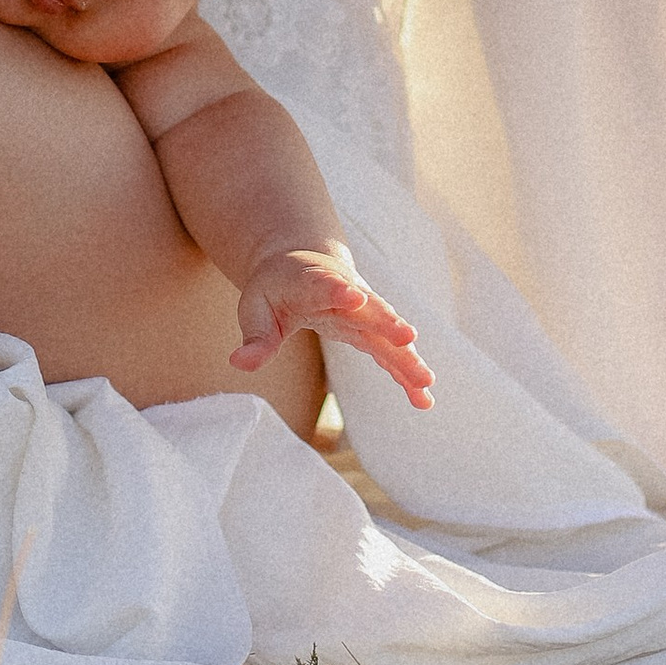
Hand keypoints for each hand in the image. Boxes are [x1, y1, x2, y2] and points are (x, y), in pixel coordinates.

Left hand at [233, 241, 433, 410]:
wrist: (303, 265)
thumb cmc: (277, 289)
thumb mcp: (256, 308)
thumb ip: (256, 337)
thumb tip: (239, 363)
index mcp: (313, 282)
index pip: (325, 285)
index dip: (339, 290)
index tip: (354, 296)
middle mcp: (348, 295)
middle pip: (370, 308)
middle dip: (387, 322)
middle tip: (406, 337)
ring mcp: (365, 314)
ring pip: (388, 334)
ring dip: (407, 356)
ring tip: (426, 382)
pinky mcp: (373, 332)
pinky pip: (392, 353)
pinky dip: (406, 374)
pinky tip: (423, 400)